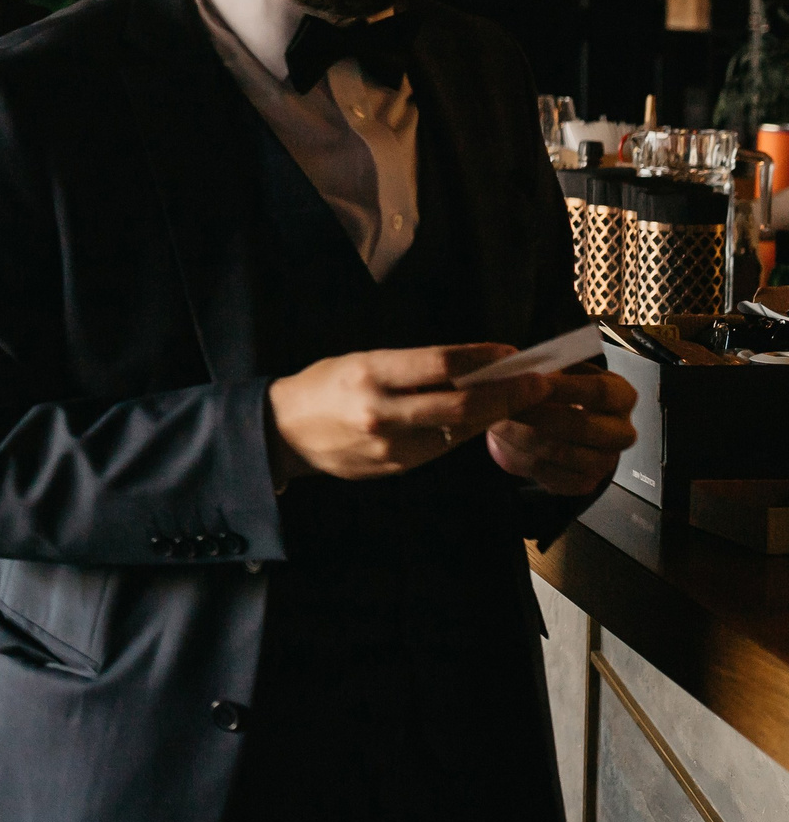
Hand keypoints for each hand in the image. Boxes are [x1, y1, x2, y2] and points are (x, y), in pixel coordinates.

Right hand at [268, 344, 552, 481]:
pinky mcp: (394, 467)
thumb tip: (469, 366)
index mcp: (370, 373)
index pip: (441, 363)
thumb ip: (411, 367)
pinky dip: (463, 432)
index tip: (511, 354)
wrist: (283, 432)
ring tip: (518, 401)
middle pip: (462, 403)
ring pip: (458, 430)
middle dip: (508, 393)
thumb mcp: (360, 362)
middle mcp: (382, 411)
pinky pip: (440, 448)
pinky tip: (478, 421)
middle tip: (538, 383)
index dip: (483, 358)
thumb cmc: (324, 386)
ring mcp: (389, 445)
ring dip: (493, 415)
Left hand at [486, 369, 636, 495]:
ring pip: (563, 452)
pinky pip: (552, 475)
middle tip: (508, 406)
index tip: (533, 381)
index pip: (601, 391)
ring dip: (524, 437)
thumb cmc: (557, 392)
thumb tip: (519, 367)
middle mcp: (621, 432)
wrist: (556, 426)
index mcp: (621, 396)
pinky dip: (524, 459)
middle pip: (584, 425)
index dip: (565, 388)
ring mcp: (606, 461)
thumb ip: (544, 367)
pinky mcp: (585, 483)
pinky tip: (508, 443)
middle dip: (540, 415)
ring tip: (498, 422)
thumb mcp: (557, 372)